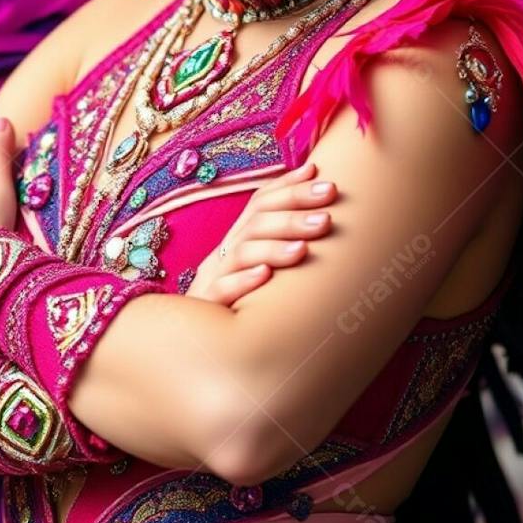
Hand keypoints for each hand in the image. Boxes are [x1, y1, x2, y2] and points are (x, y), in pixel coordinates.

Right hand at [186, 160, 336, 306]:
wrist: (193, 339)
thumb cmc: (242, 301)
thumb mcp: (262, 267)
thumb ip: (286, 242)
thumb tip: (324, 210)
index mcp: (240, 238)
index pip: (262, 202)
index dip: (292, 189)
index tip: (329, 184)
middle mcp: (226, 252)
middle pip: (256, 222)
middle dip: (293, 215)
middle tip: (327, 218)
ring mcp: (214, 277)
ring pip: (241, 253)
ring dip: (274, 247)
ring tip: (303, 248)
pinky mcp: (207, 306)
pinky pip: (221, 290)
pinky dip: (243, 281)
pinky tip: (265, 276)